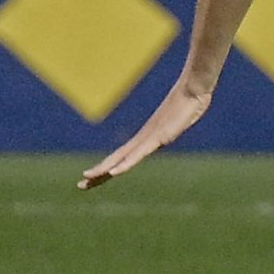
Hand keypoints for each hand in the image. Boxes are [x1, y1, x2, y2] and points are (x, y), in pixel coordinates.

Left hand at [79, 82, 212, 188]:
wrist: (194, 87)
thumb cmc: (190, 101)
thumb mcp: (181, 121)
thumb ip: (177, 124)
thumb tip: (179, 122)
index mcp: (147, 137)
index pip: (122, 156)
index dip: (107, 167)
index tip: (92, 178)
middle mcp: (143, 138)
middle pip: (116, 159)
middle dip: (98, 173)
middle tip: (80, 186)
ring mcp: (150, 137)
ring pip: (122, 158)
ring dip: (104, 169)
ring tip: (87, 179)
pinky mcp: (158, 137)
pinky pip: (139, 154)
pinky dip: (125, 164)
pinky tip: (114, 172)